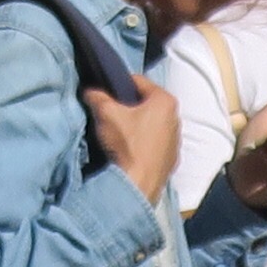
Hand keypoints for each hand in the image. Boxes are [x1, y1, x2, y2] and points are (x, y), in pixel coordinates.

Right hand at [87, 76, 182, 201]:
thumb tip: (90, 92)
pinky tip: (129, 151)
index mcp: (165, 101)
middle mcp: (176, 118)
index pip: (138, 81)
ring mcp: (176, 141)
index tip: (107, 93)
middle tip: (111, 114)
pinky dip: (144, 143)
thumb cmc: (127, 143)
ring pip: (152, 124)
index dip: (119, 84)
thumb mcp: (106, 113)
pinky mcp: (172, 160)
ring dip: (137, 125)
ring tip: (119, 134)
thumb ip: (97, 96)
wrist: (138, 185)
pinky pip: (155, 144)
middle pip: (146, 104)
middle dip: (129, 106)